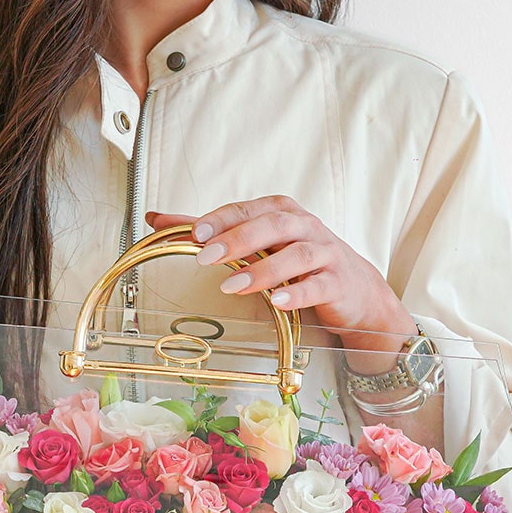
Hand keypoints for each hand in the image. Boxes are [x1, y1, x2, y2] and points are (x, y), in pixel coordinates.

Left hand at [146, 197, 415, 356]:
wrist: (355, 291)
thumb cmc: (299, 261)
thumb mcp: (258, 242)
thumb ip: (210, 231)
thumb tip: (156, 218)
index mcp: (280, 212)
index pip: (247, 209)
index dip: (221, 218)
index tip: (193, 232)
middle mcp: (304, 227)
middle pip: (272, 225)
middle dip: (238, 240)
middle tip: (206, 256)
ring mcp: (324, 254)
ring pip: (296, 255)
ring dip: (263, 270)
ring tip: (232, 286)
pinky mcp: (338, 282)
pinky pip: (318, 286)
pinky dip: (298, 294)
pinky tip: (278, 303)